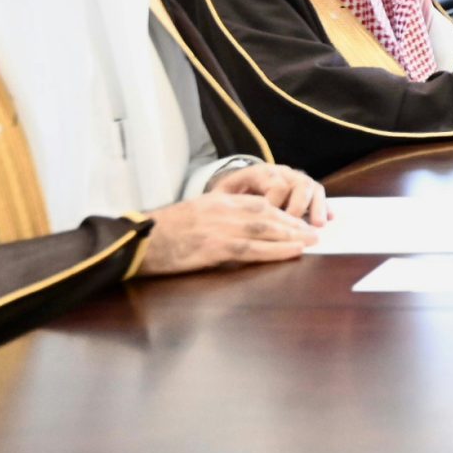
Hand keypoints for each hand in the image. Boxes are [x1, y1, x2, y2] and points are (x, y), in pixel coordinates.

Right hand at [137, 193, 319, 275]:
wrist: (140, 240)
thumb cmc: (162, 232)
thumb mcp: (194, 214)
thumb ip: (217, 217)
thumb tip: (240, 230)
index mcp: (218, 201)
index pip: (258, 203)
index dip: (281, 212)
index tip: (297, 220)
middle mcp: (223, 210)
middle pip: (267, 214)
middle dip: (292, 222)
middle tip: (313, 231)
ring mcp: (220, 228)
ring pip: (265, 229)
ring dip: (291, 235)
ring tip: (311, 241)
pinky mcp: (216, 247)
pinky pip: (253, 249)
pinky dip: (276, 250)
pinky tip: (293, 252)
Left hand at [207, 162, 328, 224]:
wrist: (238, 184)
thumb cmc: (229, 196)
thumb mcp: (221, 196)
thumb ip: (224, 203)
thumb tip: (226, 216)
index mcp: (260, 172)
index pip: (274, 184)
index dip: (275, 205)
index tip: (269, 225)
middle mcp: (281, 172)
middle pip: (297, 185)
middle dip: (299, 209)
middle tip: (296, 229)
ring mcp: (295, 178)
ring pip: (311, 187)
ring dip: (316, 207)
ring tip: (318, 225)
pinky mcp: (305, 188)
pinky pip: (319, 193)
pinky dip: (325, 205)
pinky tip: (330, 218)